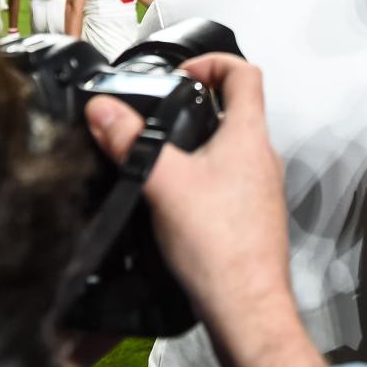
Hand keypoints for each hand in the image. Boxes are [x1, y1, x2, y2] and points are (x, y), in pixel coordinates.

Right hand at [85, 54, 322, 366]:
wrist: (246, 305)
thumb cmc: (220, 245)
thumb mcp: (163, 181)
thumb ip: (131, 142)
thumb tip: (104, 110)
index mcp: (249, 136)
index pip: (245, 74)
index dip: (214, 61)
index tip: (183, 72)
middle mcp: (262, 157)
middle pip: (238, 109)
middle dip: (199, 102)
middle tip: (164, 111)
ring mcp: (260, 187)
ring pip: (232, 146)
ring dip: (200, 140)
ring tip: (162, 152)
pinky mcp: (252, 214)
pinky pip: (230, 179)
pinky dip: (204, 174)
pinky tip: (175, 195)